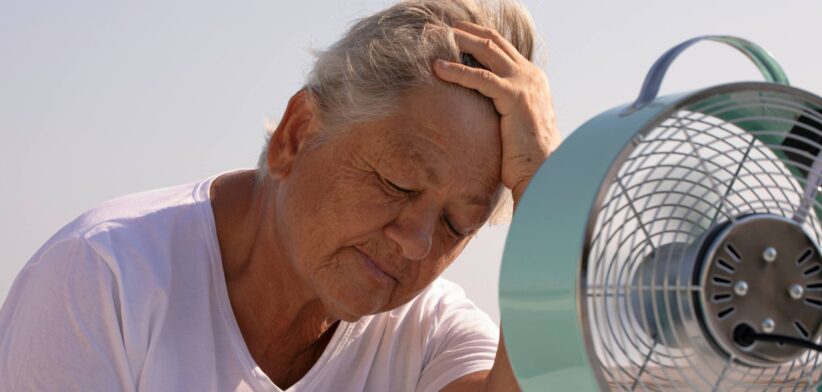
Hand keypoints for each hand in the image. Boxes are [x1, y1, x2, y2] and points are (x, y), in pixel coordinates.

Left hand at [433, 21, 558, 204]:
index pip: (502, 48)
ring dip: (458, 41)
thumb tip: (480, 110)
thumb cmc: (527, 158)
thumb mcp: (515, 125)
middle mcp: (531, 76)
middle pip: (493, 42)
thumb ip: (502, 109)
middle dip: (465, 31)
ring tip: (432, 37)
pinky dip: (456, 71)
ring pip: (487, 52)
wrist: (545, 173)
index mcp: (532, 80)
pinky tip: (437, 68)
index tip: (454, 32)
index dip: (477, 36)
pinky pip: (480, 78)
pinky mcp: (515, 98)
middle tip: (438, 26)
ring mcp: (525, 84)